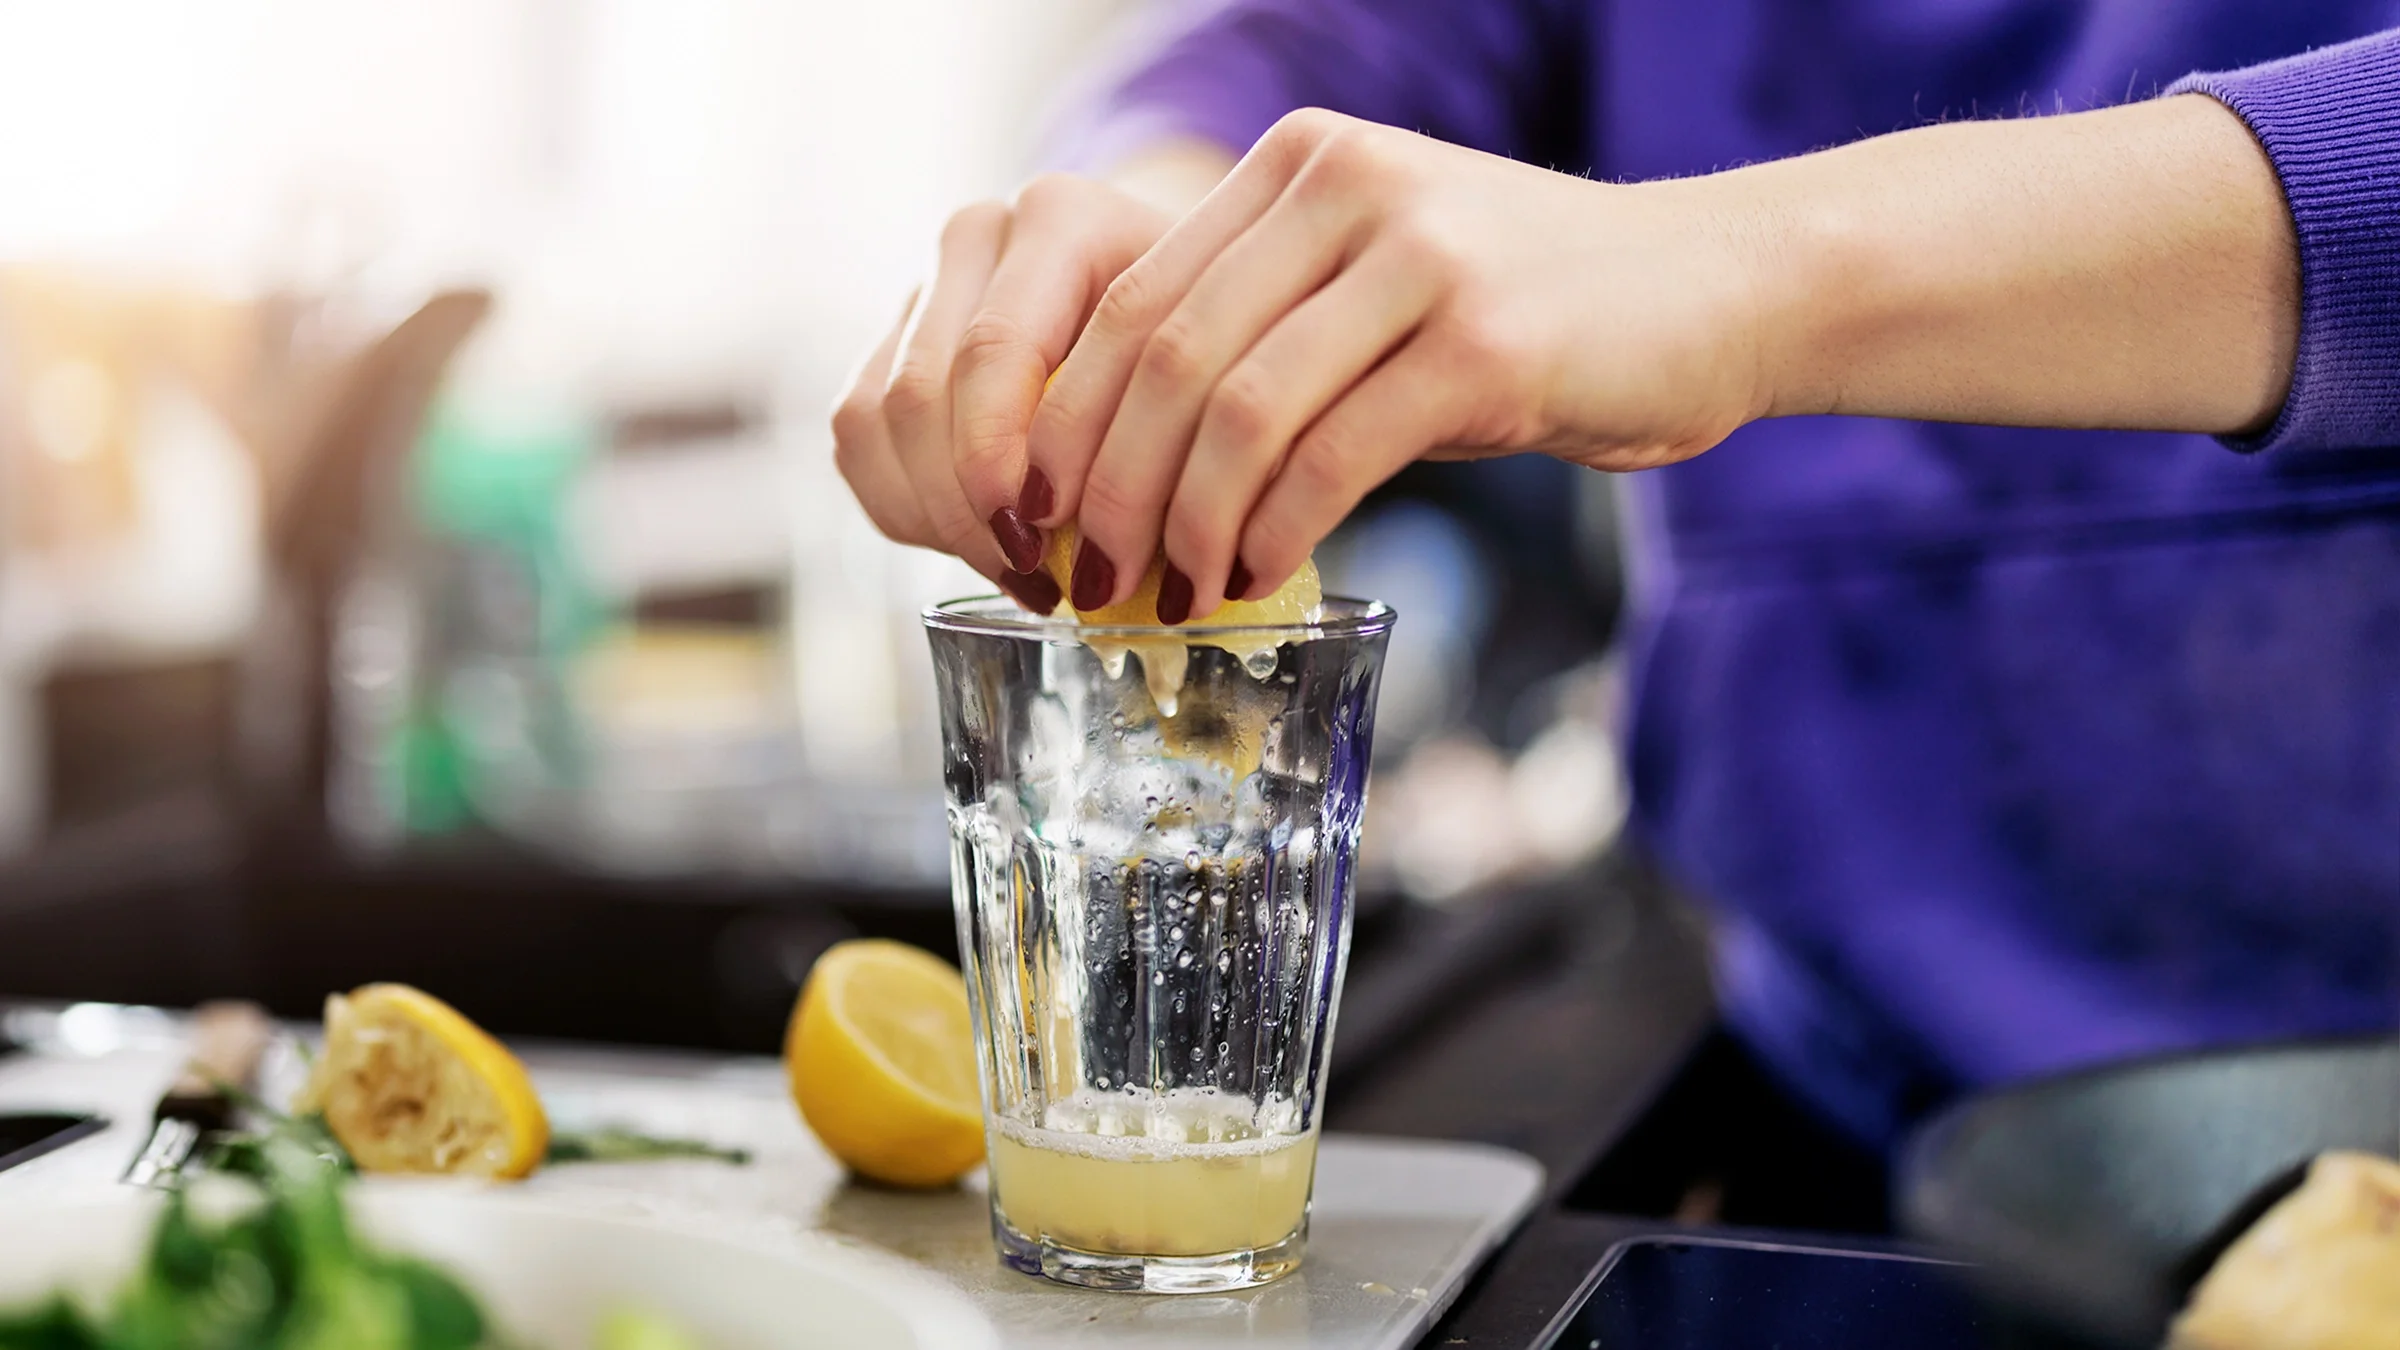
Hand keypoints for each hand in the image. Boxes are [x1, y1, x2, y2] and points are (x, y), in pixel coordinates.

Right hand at [830, 174, 1178, 611]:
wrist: (1169, 289)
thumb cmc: (1200, 342)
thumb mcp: (1211, 370)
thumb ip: (1168, 437)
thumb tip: (1106, 560)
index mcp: (1061, 219)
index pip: (993, 350)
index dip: (997, 462)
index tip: (1037, 544)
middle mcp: (979, 235)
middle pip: (921, 394)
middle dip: (967, 506)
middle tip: (1030, 574)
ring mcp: (924, 283)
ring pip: (874, 419)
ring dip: (935, 516)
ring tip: (1012, 569)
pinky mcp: (889, 341)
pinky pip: (858, 441)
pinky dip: (907, 508)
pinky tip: (975, 544)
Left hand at [1023, 108, 1772, 619]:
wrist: (1714, 290)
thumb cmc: (1532, 309)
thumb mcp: (1381, 282)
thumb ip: (1268, 337)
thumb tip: (1130, 474)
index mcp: (1298, 164)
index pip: (1129, 297)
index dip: (1067, 420)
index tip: (1042, 513)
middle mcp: (1347, 188)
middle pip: (1163, 356)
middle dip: (1108, 487)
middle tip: (1091, 577)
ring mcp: (1419, 259)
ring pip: (1236, 411)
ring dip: (1185, 526)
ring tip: (1169, 593)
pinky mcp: (1484, 345)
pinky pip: (1332, 456)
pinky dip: (1274, 532)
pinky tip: (1257, 575)